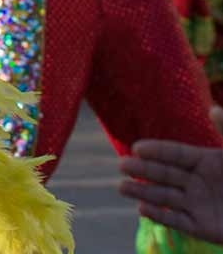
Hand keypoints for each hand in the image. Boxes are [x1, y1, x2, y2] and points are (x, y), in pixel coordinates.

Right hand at [118, 106, 222, 242]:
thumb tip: (213, 107)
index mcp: (206, 162)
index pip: (176, 154)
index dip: (158, 151)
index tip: (137, 147)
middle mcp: (197, 182)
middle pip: (165, 175)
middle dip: (143, 171)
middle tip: (122, 166)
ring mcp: (198, 205)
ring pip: (165, 197)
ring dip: (143, 193)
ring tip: (122, 187)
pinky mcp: (202, 227)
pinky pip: (177, 221)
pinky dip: (160, 217)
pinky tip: (143, 210)